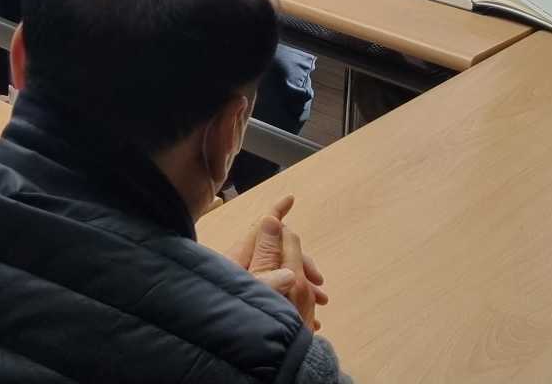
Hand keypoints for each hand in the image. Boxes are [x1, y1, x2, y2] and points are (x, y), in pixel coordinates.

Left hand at [227, 197, 328, 330]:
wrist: (231, 354)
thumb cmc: (244, 317)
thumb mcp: (258, 285)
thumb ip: (266, 256)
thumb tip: (272, 221)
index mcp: (240, 259)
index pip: (260, 227)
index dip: (276, 212)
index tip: (291, 198)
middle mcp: (240, 269)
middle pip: (275, 252)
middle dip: (301, 262)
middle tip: (319, 282)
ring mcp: (245, 286)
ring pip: (278, 274)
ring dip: (302, 283)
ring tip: (320, 303)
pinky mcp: (250, 303)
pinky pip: (274, 293)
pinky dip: (293, 300)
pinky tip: (308, 316)